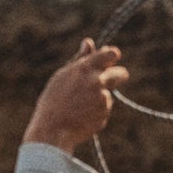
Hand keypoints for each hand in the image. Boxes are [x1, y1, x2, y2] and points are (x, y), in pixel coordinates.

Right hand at [21, 38, 128, 152]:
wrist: (52, 129)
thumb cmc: (53, 100)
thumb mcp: (63, 76)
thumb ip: (80, 59)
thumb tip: (89, 43)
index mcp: (85, 68)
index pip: (110, 54)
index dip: (113, 56)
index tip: (113, 58)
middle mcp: (97, 81)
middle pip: (120, 74)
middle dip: (119, 76)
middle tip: (114, 80)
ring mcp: (102, 98)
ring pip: (108, 94)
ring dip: (100, 98)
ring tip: (79, 107)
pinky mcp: (104, 114)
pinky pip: (103, 110)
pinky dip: (96, 113)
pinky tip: (81, 117)